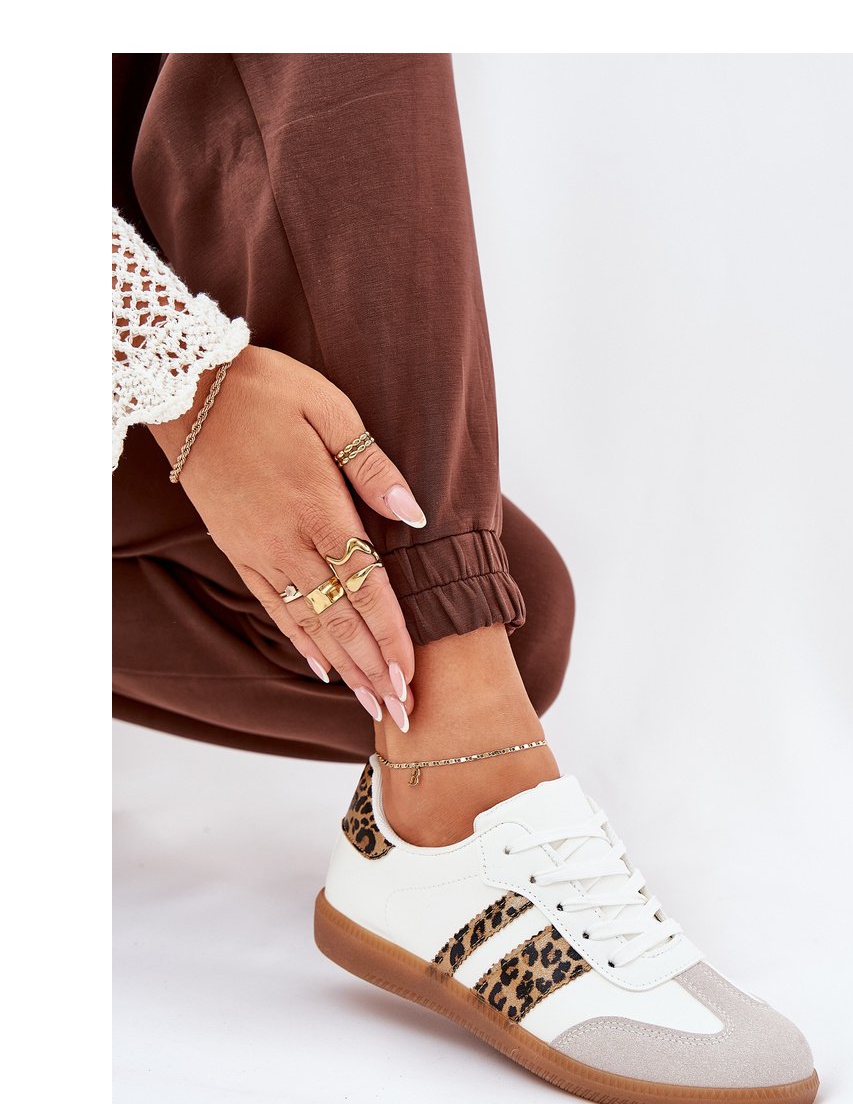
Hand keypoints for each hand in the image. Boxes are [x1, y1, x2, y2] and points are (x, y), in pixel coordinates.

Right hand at [149, 345, 425, 728]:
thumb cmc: (267, 390)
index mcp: (319, 507)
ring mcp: (259, 551)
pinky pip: (273, 607)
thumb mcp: (330, 409)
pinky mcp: (238, 551)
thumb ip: (373, 466)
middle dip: (374, 671)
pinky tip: (323, 668)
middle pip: (341, 620)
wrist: (187, 388)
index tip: (411, 677)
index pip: (366, 589)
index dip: (392, 638)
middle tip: (403, 714)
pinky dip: (301, 641)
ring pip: (310, 624)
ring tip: (371, 706)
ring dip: (345, 668)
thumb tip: (415, 513)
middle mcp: (288, 542)